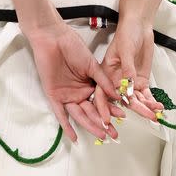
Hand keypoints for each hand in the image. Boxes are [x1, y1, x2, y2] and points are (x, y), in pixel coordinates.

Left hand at [25, 22, 117, 143]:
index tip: (121, 118)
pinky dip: (67, 126)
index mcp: (88, 84)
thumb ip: (104, 82)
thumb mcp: (92, 66)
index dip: (111, 110)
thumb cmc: (72, 46)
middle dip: (102, 123)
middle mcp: (78, 92)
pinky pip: (61, 114)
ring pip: (80, 115)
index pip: (101, 102)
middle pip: (92, 112)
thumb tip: (118, 95)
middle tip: (113, 134)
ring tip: (101, 135)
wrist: (53, 38)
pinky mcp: (54, 96)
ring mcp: (66, 95)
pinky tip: (74, 137)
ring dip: (90, 126)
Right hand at [98, 16, 162, 124]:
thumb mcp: (125, 49)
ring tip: (155, 114)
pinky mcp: (141, 81)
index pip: (103, 94)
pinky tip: (157, 106)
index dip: (104, 108)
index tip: (108, 119)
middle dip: (134, 111)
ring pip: (136, 100)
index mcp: (106, 74)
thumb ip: (127, 68)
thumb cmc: (126, 33)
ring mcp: (130, 82)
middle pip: (123, 101)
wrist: (140, 26)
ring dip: (145, 108)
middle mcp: (117, 81)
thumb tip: (129, 84)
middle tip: (144, 116)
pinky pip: (146, 95)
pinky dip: (152, 101)